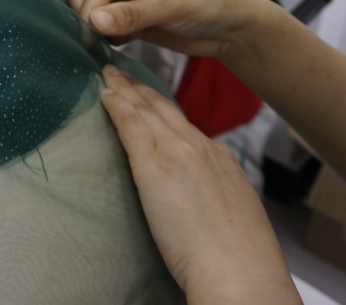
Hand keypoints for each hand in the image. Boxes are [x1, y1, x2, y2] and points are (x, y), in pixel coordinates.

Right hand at [65, 0, 266, 58]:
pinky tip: (114, 48)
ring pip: (88, 12)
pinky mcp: (127, 22)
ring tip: (103, 46)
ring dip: (91, 29)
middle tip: (95, 41)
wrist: (234, 28)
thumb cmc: (210, 3)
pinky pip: (102, 29)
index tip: (92, 35)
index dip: (90, 9)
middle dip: (84, 16)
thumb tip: (93, 21)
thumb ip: (131, 14)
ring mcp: (124, 0)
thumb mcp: (171, 5)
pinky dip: (102, 40)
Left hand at [100, 65, 299, 303]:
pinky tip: (104, 93)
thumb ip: (214, 197)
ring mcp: (179, 154)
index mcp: (222, 162)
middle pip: (165, 110)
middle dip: (141, 89)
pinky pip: (131, 125)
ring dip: (126, 90)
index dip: (162, 108)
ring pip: (147, 111)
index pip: (185, 126)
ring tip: (108, 74)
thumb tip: (202, 200)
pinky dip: (118, 105)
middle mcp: (201, 149)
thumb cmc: (239, 260)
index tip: (147, 95)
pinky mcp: (155, 165)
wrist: (241, 273)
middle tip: (121, 72)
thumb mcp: (233, 214)